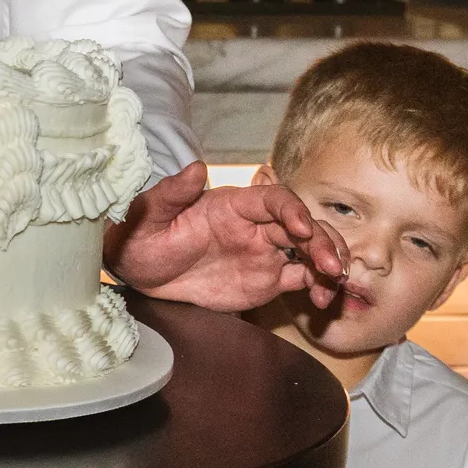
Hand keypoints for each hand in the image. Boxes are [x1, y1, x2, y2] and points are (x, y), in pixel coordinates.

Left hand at [106, 162, 350, 311]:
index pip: (273, 200)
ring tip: (330, 285)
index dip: (292, 210)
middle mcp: (255, 226)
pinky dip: (318, 286)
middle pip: (302, 225)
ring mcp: (264, 253)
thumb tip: (195, 167)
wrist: (137, 272)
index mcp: (231, 205)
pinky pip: (302, 279)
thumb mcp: (146, 214)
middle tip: (331, 267)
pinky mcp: (265, 279)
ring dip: (328, 263)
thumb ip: (170, 193)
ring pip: (310, 250)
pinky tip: (320, 300)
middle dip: (323, 241)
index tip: (302, 229)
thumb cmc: (139, 236)